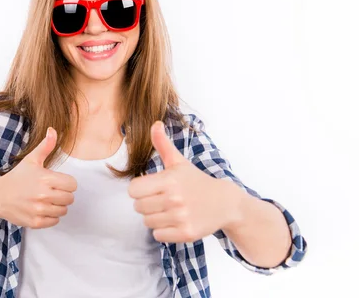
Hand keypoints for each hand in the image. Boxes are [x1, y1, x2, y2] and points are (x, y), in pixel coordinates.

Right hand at [0, 127, 77, 228]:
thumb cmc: (17, 178)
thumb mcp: (31, 160)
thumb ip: (46, 146)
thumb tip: (53, 130)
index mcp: (45, 178)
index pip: (73, 185)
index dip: (66, 183)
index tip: (57, 182)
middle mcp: (43, 195)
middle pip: (70, 198)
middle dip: (62, 194)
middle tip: (50, 191)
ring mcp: (39, 210)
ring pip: (63, 210)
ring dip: (57, 206)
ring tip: (45, 200)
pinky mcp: (36, 222)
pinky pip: (55, 221)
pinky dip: (50, 216)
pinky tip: (40, 208)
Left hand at [128, 121, 242, 242]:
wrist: (225, 203)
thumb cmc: (196, 181)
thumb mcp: (179, 162)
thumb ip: (162, 144)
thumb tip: (155, 123)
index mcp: (169, 180)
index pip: (133, 190)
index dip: (139, 189)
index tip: (151, 188)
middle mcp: (174, 199)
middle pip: (138, 207)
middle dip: (147, 203)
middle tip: (163, 199)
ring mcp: (180, 217)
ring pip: (147, 222)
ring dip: (155, 217)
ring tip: (170, 210)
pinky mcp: (186, 234)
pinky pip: (157, 235)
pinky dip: (163, 230)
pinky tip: (175, 221)